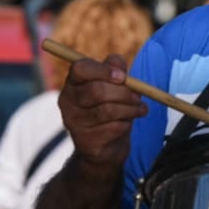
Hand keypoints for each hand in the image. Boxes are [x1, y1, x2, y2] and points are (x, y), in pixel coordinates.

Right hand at [58, 54, 147, 168]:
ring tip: (141, 110)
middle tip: (139, 97)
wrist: (106, 146)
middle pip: (97, 90)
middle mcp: (67, 101)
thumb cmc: (111, 108)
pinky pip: (112, 128)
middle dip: (124, 93)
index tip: (123, 76)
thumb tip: (118, 62)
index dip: (103, 70)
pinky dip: (125, 125)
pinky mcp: (84, 141)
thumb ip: (116, 69)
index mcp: (73, 83)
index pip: (80, 68)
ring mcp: (73, 122)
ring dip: (130, 109)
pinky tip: (127, 124)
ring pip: (107, 110)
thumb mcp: (115, 86)